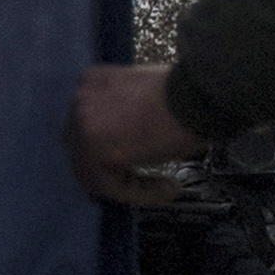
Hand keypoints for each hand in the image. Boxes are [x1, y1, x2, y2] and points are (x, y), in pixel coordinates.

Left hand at [68, 64, 202, 203]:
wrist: (195, 95)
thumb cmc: (184, 93)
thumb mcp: (144, 94)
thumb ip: (125, 112)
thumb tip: (129, 137)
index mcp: (91, 81)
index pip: (88, 125)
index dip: (109, 148)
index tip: (134, 160)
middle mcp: (79, 101)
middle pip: (83, 149)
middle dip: (111, 169)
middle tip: (142, 181)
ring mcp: (82, 126)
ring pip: (96, 171)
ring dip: (129, 185)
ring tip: (164, 186)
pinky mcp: (95, 151)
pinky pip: (110, 185)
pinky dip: (139, 193)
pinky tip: (166, 188)